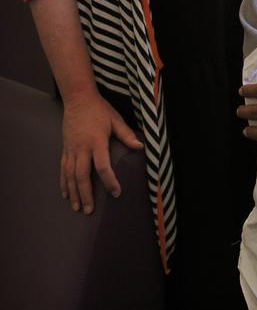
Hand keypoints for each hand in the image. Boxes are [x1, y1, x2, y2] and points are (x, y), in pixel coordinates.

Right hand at [61, 89, 142, 213]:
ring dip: (73, 193)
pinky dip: (64, 183)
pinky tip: (65, 194)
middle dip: (86, 194)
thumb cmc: (100, 109)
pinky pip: (63, 169)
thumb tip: (141, 147)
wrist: (78, 99)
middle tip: (90, 210)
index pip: (102, 166)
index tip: (116, 192)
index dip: (110, 181)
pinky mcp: (65, 149)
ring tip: (77, 208)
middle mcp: (82, 148)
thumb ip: (127, 135)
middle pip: (82, 176)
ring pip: (70, 175)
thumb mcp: (116, 120)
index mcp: (97, 141)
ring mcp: (71, 149)